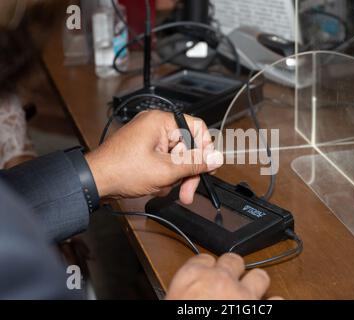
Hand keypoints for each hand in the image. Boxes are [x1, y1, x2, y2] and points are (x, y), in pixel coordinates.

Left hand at [85, 110, 222, 203]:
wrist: (94, 182)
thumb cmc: (120, 170)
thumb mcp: (166, 170)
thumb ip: (194, 163)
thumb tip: (215, 158)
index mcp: (161, 121)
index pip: (197, 128)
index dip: (205, 148)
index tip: (208, 166)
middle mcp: (155, 126)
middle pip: (187, 146)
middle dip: (188, 171)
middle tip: (188, 191)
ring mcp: (149, 138)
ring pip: (177, 157)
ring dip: (175, 177)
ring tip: (163, 188)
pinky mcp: (144, 150)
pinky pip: (165, 161)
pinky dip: (164, 176)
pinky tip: (155, 185)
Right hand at [166, 253, 280, 299]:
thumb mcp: (173, 304)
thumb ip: (184, 298)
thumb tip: (190, 300)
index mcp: (192, 278)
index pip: (203, 259)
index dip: (207, 268)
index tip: (207, 276)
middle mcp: (220, 280)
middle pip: (233, 260)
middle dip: (233, 270)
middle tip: (230, 283)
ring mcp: (244, 295)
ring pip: (259, 275)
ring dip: (256, 285)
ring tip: (251, 297)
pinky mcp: (263, 311)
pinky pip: (277, 301)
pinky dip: (274, 305)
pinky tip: (268, 309)